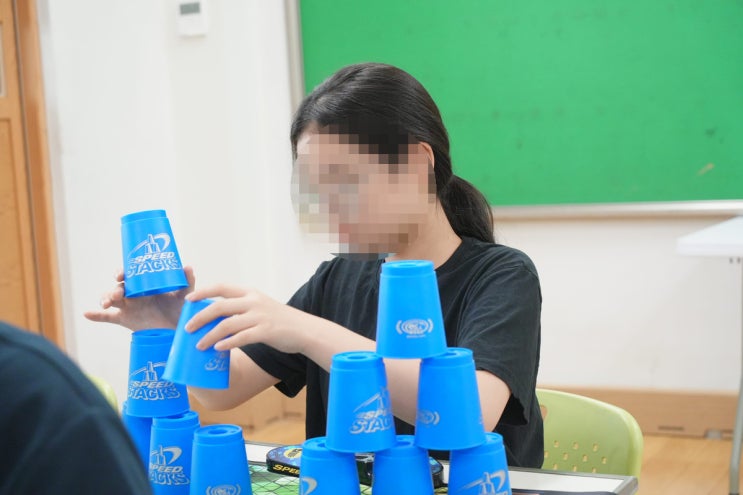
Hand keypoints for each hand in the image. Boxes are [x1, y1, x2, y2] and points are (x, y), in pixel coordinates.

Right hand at [84, 266, 195, 330]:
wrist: (178, 330)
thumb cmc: (180, 309)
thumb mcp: (185, 294)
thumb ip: (187, 280)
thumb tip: (187, 266)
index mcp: (145, 285)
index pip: (130, 275)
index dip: (122, 272)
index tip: (121, 275)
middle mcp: (134, 294)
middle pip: (118, 287)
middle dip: (115, 288)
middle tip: (120, 292)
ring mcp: (128, 307)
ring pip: (111, 299)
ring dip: (105, 298)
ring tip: (106, 303)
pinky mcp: (125, 320)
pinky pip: (107, 317)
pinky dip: (96, 315)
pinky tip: (87, 313)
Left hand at [184, 285, 310, 353]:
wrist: (304, 330)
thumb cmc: (279, 320)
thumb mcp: (260, 306)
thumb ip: (240, 308)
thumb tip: (215, 317)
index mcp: (250, 293)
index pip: (222, 287)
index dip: (203, 292)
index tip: (188, 300)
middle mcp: (253, 301)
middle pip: (220, 306)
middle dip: (200, 317)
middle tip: (187, 328)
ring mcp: (260, 316)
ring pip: (227, 324)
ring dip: (210, 335)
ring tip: (199, 345)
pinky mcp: (266, 331)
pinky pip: (241, 337)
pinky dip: (227, 343)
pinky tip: (218, 349)